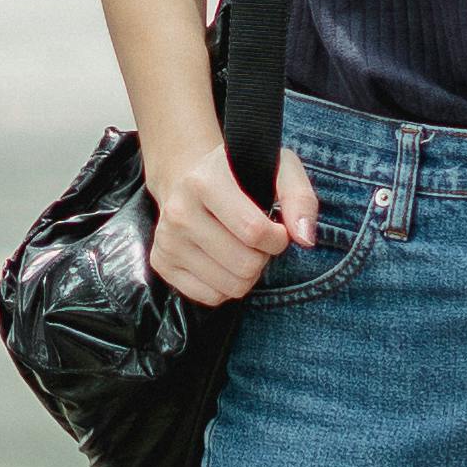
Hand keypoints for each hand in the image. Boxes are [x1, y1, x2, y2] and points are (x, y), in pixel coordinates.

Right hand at [145, 141, 322, 305]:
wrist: (190, 179)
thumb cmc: (242, 175)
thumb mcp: (279, 169)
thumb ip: (300, 198)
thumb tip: (305, 238)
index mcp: (205, 182)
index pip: (254, 232)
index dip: (278, 239)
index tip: (277, 229)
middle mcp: (179, 211)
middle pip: (245, 265)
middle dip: (262, 257)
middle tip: (256, 240)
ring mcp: (166, 239)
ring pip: (230, 286)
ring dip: (247, 273)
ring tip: (240, 248)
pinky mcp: (161, 262)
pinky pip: (211, 297)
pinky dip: (226, 285)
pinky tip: (222, 260)